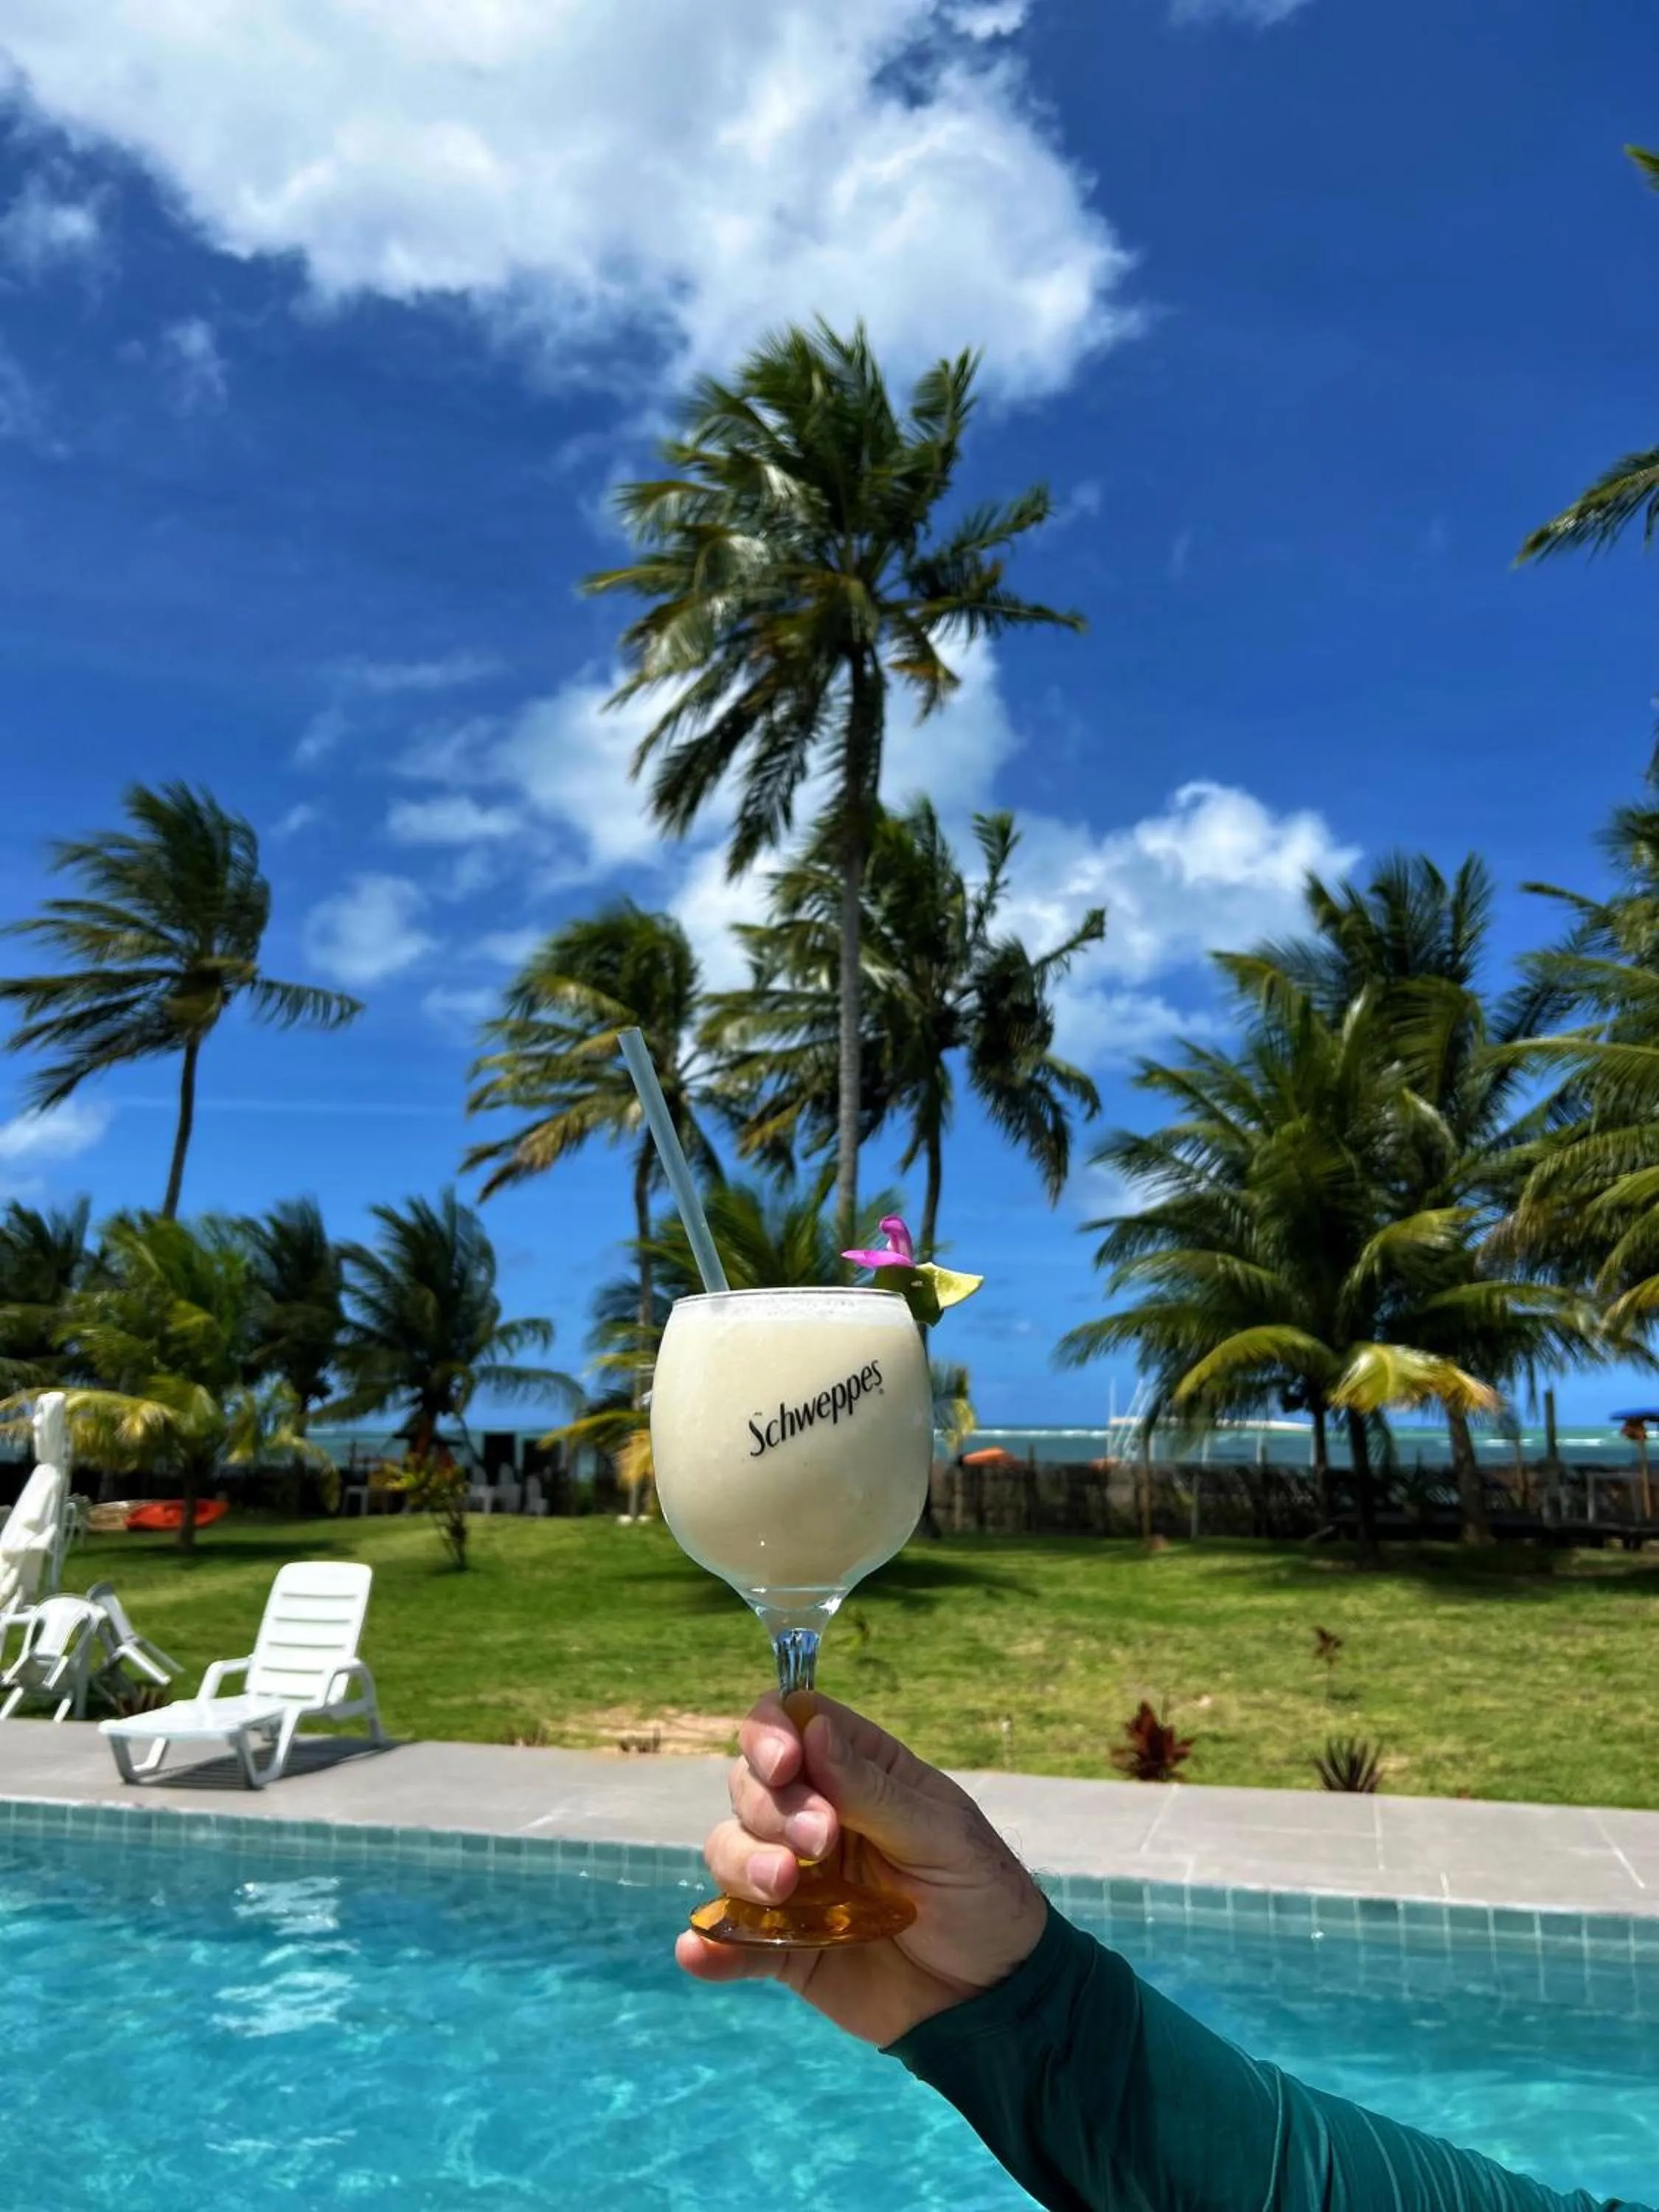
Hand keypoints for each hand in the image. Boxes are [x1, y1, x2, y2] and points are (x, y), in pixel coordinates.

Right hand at [674, 1692, 1047, 2047]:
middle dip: (771, 1809)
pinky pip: (733, 1940)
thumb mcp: (940, 1835)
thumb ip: (871, 1790)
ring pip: (729, 1851)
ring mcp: (795, 1882)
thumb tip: (812, 1728)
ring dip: (741, 1864)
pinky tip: (698, 1951)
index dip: (770, 1734)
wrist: (996, 1999)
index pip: (790, 1724)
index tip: (785, 1764)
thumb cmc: (981, 1896)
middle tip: (820, 1844)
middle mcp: (815, 1817)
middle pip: (750, 1786)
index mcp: (858, 1772)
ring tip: (783, 1889)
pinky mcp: (786, 1947)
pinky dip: (710, 1944)